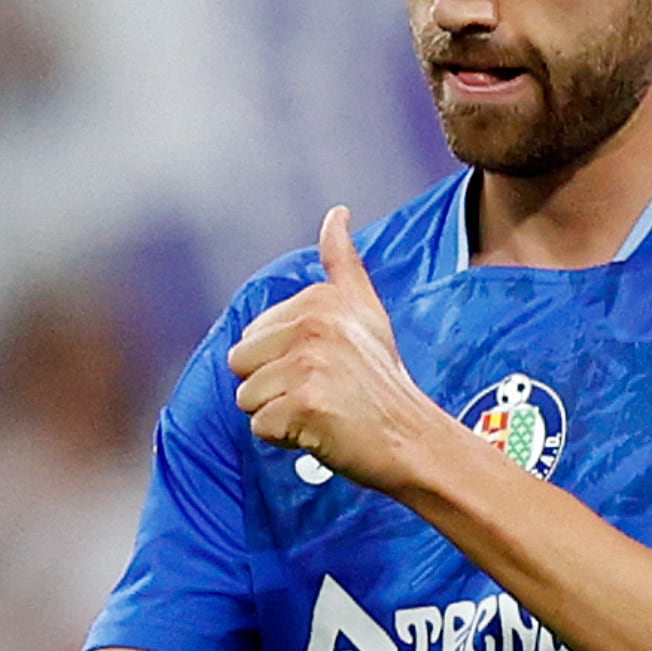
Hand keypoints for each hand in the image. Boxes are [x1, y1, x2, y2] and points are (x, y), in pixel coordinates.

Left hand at [229, 208, 446, 491]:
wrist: (411, 437)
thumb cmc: (381, 380)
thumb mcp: (365, 310)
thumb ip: (343, 262)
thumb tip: (336, 212)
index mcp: (320, 300)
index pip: (252, 335)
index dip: (280, 360)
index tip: (326, 366)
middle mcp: (314, 324)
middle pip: (240, 363)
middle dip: (271, 387)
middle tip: (320, 393)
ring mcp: (309, 363)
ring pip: (246, 397)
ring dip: (277, 414)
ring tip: (321, 411)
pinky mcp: (306, 403)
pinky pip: (260, 427)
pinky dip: (285, 438)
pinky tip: (320, 431)